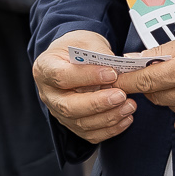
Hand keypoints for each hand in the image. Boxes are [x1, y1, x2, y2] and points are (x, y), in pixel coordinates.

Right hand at [33, 30, 136, 145]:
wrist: (74, 59)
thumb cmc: (78, 49)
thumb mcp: (86, 41)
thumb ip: (99, 55)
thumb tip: (116, 70)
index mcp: (45, 68)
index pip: (62, 77)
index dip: (87, 77)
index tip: (111, 74)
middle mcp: (48, 94)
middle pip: (68, 106)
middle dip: (98, 104)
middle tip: (121, 95)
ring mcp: (58, 112)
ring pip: (80, 123)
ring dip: (108, 117)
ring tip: (129, 105)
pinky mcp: (72, 123)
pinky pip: (90, 134)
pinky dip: (110, 129)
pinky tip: (125, 118)